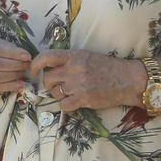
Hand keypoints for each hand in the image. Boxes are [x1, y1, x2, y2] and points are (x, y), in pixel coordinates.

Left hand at [29, 49, 144, 111]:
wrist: (127, 79)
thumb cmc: (107, 67)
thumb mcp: (86, 56)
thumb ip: (68, 60)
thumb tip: (49, 67)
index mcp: (73, 56)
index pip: (46, 57)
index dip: (35, 64)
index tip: (32, 71)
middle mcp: (74, 69)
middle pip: (48, 78)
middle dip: (49, 84)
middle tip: (57, 85)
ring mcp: (78, 85)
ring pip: (55, 92)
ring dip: (59, 94)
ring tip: (71, 92)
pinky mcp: (84, 99)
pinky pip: (64, 105)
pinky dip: (67, 104)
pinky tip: (75, 101)